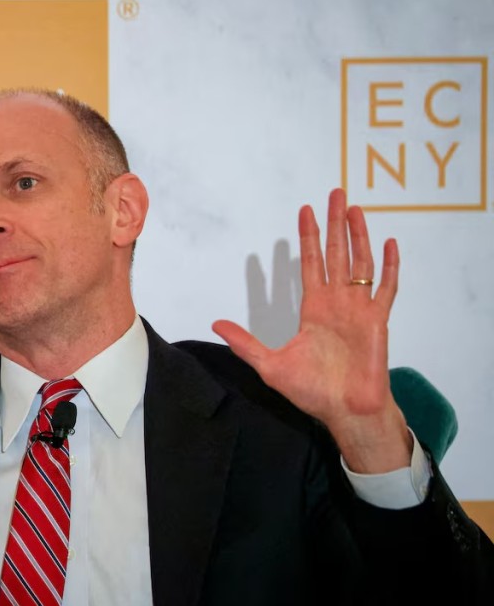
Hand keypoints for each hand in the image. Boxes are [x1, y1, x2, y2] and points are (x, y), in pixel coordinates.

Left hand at [213, 189, 410, 472]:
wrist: (344, 411)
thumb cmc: (312, 392)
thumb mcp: (269, 365)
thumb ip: (245, 343)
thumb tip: (215, 325)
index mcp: (313, 309)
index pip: (310, 264)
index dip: (308, 237)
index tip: (304, 212)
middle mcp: (337, 304)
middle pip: (336, 254)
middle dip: (334, 224)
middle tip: (334, 194)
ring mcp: (359, 310)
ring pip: (360, 263)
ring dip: (358, 235)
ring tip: (355, 208)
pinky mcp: (378, 321)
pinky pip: (386, 288)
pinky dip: (389, 266)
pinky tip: (390, 244)